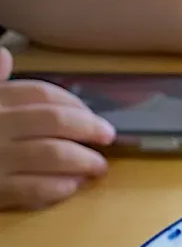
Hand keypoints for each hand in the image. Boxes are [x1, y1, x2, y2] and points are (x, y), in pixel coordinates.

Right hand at [0, 49, 115, 210]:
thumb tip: (4, 57)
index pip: (40, 94)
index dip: (74, 104)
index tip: (91, 115)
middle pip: (54, 122)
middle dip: (88, 128)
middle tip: (107, 137)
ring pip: (52, 155)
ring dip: (83, 161)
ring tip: (98, 166)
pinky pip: (35, 189)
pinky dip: (59, 187)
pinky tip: (72, 186)